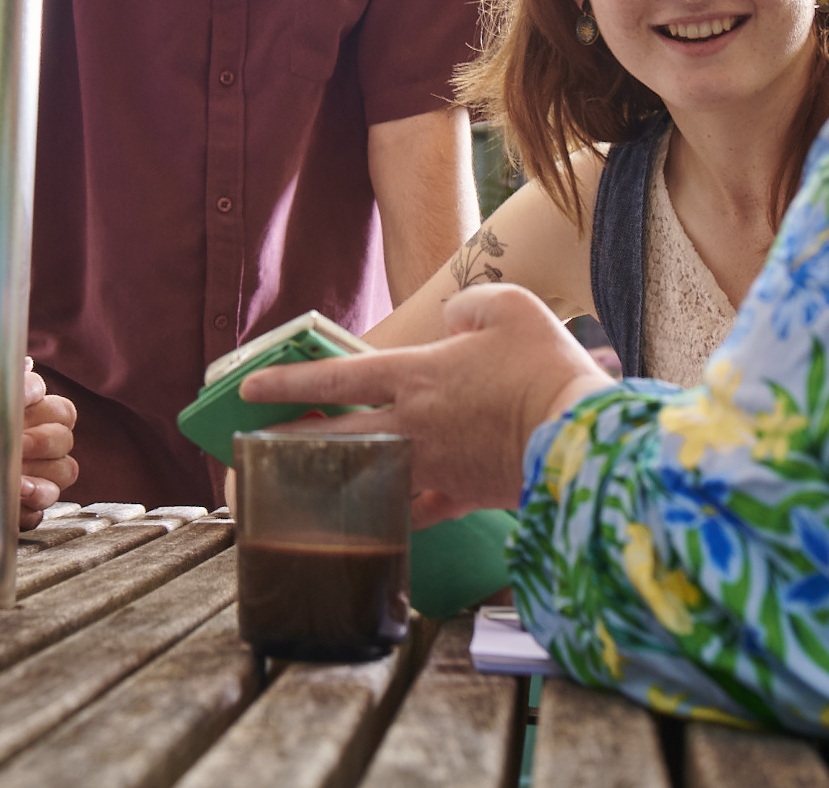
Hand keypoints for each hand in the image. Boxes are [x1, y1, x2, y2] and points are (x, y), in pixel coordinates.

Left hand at [20, 361, 77, 525]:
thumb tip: (26, 364)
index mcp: (18, 415)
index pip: (58, 410)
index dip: (44, 403)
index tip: (23, 399)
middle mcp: (25, 445)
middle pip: (64, 439)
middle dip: (46, 440)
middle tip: (19, 443)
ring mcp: (22, 478)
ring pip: (62, 474)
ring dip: (47, 476)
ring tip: (20, 479)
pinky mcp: (10, 509)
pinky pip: (38, 512)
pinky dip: (32, 505)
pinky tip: (16, 497)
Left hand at [238, 284, 611, 524]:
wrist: (580, 436)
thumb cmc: (544, 366)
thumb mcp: (507, 308)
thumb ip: (468, 307)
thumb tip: (454, 322)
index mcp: (415, 376)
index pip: (334, 378)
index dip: (286, 383)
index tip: (248, 391)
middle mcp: (411, 424)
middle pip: (332, 436)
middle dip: (287, 442)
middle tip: (250, 448)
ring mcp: (433, 465)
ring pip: (363, 475)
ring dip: (328, 480)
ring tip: (298, 485)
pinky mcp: (462, 495)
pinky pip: (416, 509)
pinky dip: (396, 513)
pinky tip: (382, 521)